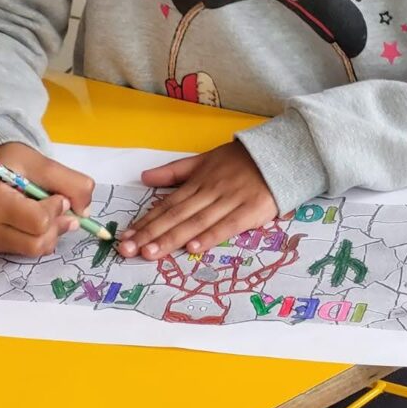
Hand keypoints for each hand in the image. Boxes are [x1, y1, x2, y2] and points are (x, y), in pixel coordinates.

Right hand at [0, 143, 95, 255]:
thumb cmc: (15, 164)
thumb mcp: (44, 163)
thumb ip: (72, 183)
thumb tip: (85, 212)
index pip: (39, 221)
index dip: (57, 208)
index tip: (57, 195)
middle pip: (38, 243)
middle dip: (58, 224)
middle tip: (59, 206)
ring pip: (36, 250)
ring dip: (52, 232)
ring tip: (48, 213)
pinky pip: (29, 252)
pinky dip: (41, 237)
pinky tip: (35, 221)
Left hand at [117, 141, 277, 260]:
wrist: (280, 155)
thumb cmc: (241, 161)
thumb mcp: (206, 159)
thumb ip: (175, 171)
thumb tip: (144, 178)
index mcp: (198, 180)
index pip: (168, 203)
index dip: (146, 220)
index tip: (126, 236)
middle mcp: (210, 191)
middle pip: (177, 214)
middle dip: (151, 233)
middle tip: (128, 250)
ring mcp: (230, 201)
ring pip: (197, 221)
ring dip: (173, 238)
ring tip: (151, 252)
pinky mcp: (250, 211)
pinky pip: (228, 225)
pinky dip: (211, 236)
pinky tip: (194, 247)